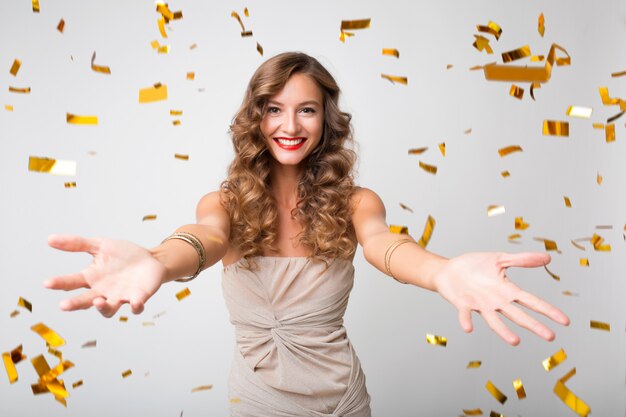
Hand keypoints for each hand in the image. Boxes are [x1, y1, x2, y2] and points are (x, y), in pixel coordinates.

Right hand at [44, 235, 166, 317]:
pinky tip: (133, 303)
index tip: (47, 283)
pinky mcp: (138, 298)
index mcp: (92, 278)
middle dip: (75, 304)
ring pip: (109, 310)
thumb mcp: (100, 245)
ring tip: (98, 301)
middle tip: (63, 305)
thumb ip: (77, 244)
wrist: (151, 259)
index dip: (59, 283)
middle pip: (86, 301)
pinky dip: (135, 307)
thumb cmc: (124, 255)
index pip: (72, 282)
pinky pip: (136, 307)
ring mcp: (120, 297)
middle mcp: (103, 292)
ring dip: (103, 308)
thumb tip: (50, 239)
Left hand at [433, 252, 569, 344]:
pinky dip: (466, 320)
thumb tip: (548, 258)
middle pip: (518, 315)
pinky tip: (468, 328)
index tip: (565, 321)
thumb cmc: (475, 265)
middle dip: (533, 325)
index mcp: (507, 290)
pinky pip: (465, 314)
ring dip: (503, 330)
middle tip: (550, 336)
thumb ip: (522, 260)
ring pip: (494, 320)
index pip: (532, 301)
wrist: (448, 270)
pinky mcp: (462, 304)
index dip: (548, 310)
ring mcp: (480, 305)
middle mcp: (496, 301)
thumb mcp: (500, 259)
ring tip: (515, 341)